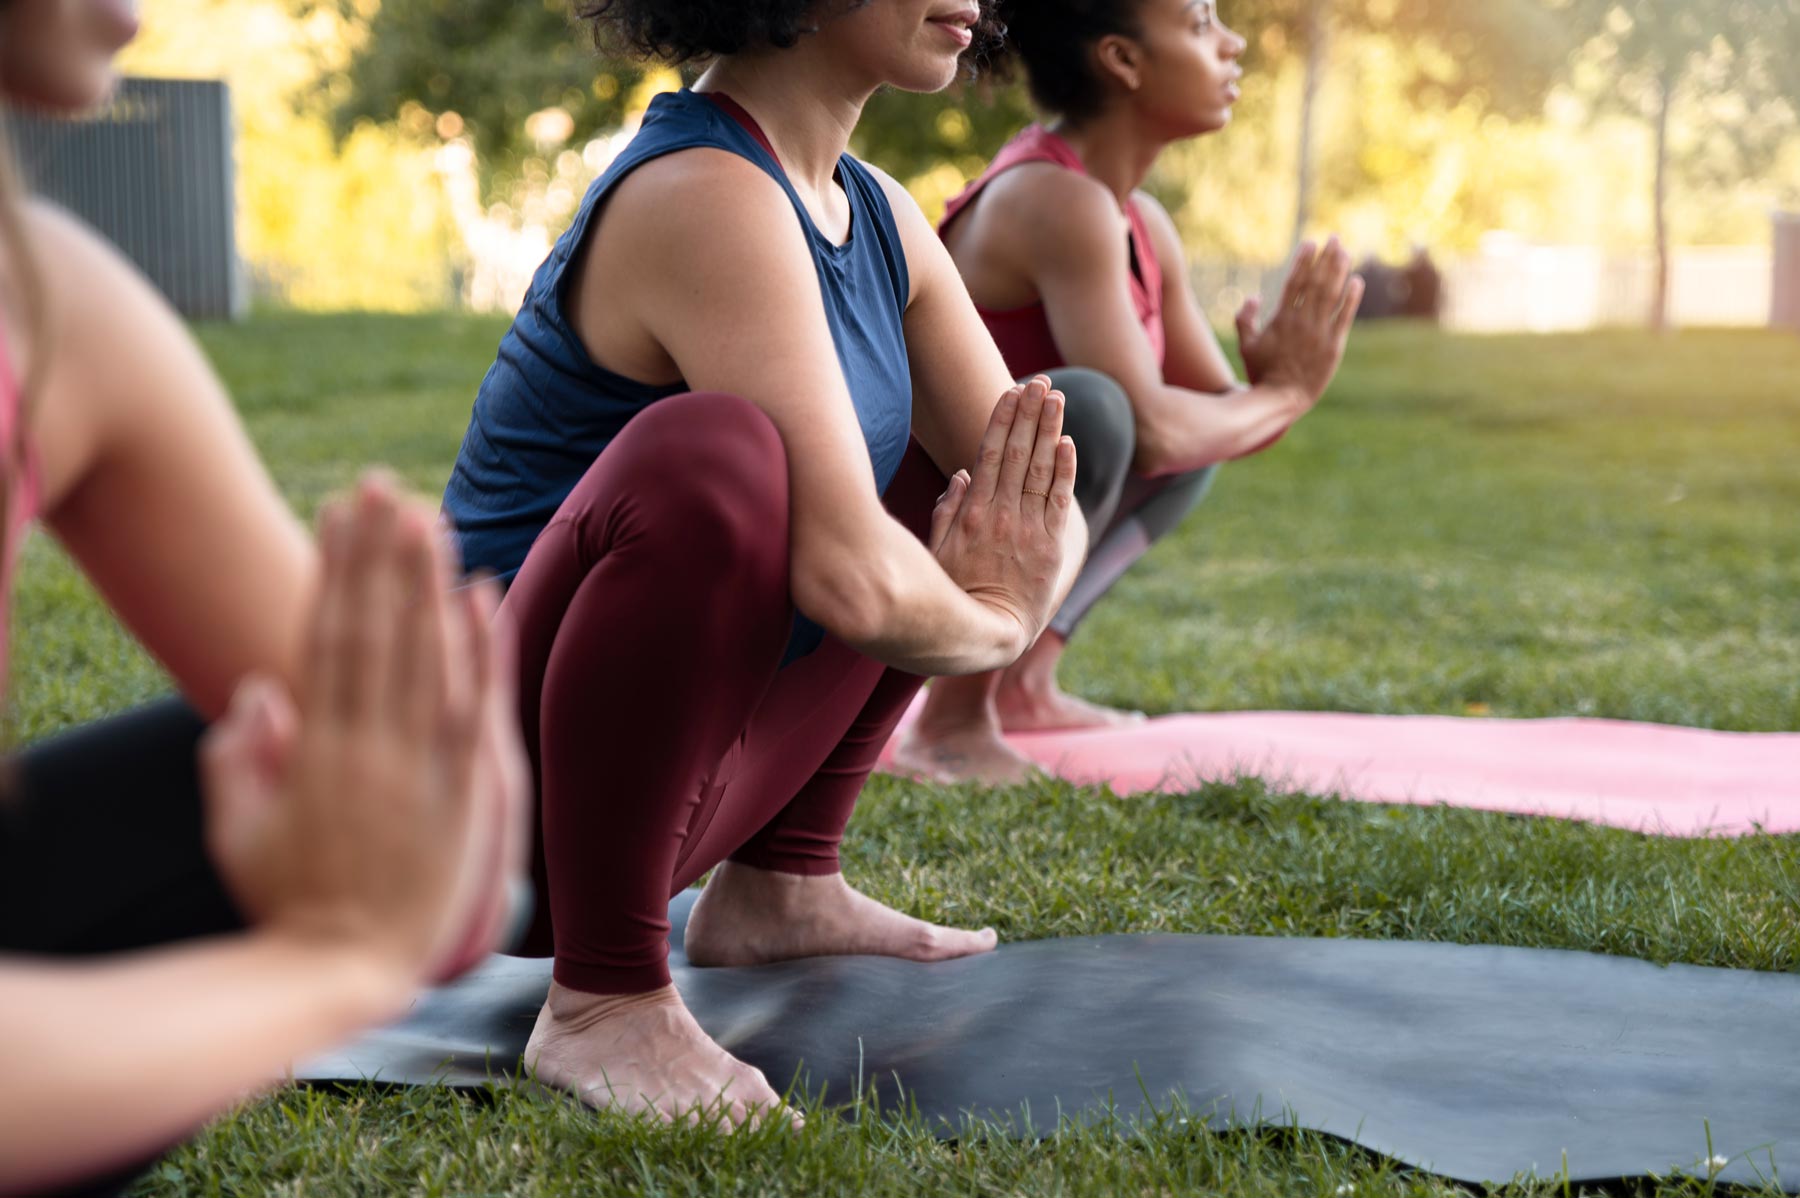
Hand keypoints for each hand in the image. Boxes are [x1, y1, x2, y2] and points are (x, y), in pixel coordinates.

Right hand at [199, 475, 518, 989]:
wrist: (347, 970)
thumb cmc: (286, 901)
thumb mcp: (233, 831)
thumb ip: (235, 757)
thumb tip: (262, 687)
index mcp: (311, 748)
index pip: (325, 635)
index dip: (333, 570)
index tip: (336, 514)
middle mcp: (366, 744)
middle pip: (376, 628)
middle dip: (379, 553)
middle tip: (384, 485)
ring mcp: (419, 765)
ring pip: (425, 652)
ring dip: (426, 580)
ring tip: (428, 515)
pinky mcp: (465, 788)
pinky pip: (473, 702)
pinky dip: (478, 645)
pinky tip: (481, 591)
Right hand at [928, 377, 1077, 654]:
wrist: (990, 634)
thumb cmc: (955, 595)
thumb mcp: (937, 553)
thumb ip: (948, 512)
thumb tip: (961, 475)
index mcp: (972, 512)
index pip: (990, 454)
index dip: (1003, 419)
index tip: (1011, 391)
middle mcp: (1002, 514)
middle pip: (1019, 452)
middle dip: (1030, 413)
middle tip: (1040, 382)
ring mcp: (1028, 528)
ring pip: (1042, 469)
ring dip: (1050, 430)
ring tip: (1057, 398)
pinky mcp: (1051, 545)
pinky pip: (1060, 500)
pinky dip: (1065, 470)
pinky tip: (1069, 442)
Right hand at [1235, 237, 1363, 409]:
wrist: (1281, 399)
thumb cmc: (1261, 373)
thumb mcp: (1245, 345)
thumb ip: (1244, 319)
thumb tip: (1253, 296)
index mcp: (1281, 319)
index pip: (1294, 283)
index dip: (1303, 261)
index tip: (1311, 244)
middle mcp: (1301, 322)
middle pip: (1316, 283)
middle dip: (1326, 258)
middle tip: (1334, 239)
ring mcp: (1319, 333)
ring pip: (1331, 295)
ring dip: (1339, 271)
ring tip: (1345, 252)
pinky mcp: (1334, 346)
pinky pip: (1345, 317)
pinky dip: (1351, 298)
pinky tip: (1357, 281)